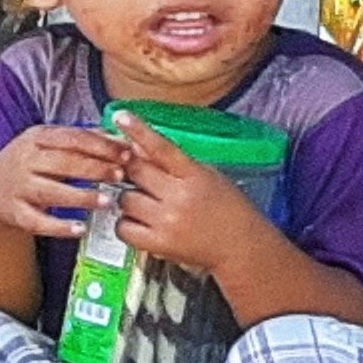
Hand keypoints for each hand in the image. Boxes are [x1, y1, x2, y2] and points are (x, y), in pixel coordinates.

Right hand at [0, 121, 125, 243]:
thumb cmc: (33, 163)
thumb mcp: (53, 143)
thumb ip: (87, 140)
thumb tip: (124, 140)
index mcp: (37, 138)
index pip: (72, 138)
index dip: (101, 146)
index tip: (126, 154)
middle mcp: (24, 160)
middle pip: (63, 163)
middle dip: (94, 169)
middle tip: (120, 176)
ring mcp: (17, 187)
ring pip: (51, 192)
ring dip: (81, 197)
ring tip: (107, 201)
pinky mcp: (14, 212)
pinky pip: (38, 221)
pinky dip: (59, 226)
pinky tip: (80, 228)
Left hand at [98, 120, 273, 265]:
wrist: (242, 246)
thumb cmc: (229, 209)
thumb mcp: (209, 176)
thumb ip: (175, 163)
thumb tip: (138, 146)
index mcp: (196, 176)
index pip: (162, 148)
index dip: (139, 131)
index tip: (121, 116)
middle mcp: (180, 198)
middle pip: (136, 172)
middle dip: (133, 171)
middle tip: (143, 177)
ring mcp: (167, 222)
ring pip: (125, 199)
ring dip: (131, 198)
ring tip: (149, 204)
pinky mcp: (158, 244)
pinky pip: (123, 227)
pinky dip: (127, 223)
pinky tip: (142, 222)